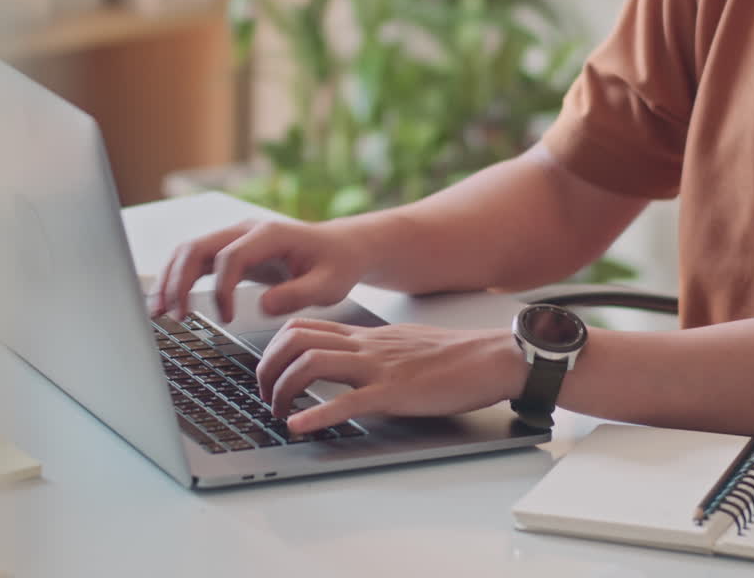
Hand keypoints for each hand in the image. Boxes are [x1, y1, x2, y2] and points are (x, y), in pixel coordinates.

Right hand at [150, 219, 370, 321]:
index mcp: (270, 234)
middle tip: (174, 315)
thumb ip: (298, 294)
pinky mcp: (229, 251)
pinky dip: (177, 280)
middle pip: (198, 247)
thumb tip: (262, 306)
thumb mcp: (328, 285)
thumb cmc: (336, 265)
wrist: (339, 249)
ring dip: (170, 280)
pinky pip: (195, 261)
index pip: (231, 256)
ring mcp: (234, 239)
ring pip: (189, 252)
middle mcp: (245, 230)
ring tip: (158, 312)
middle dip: (180, 281)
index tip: (225, 318)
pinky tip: (168, 304)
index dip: (222, 288)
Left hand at [257, 318, 530, 433]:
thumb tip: (345, 362)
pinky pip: (348, 401)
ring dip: (283, 389)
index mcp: (365, 336)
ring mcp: (378, 368)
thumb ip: (370, 350)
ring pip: (312, 363)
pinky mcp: (394, 392)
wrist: (492, 357)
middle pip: (296, 340)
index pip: (303, 326)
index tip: (267, 371)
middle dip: (267, 367)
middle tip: (262, 395)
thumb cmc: (453, 356)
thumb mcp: (401, 345)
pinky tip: (300, 426)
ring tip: (277, 412)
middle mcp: (364, 346)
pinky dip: (317, 414)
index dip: (273, 347)